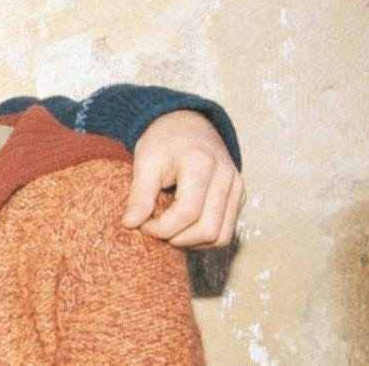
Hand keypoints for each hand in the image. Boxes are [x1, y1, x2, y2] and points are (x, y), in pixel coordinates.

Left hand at [122, 110, 243, 247]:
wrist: (187, 124)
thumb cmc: (163, 141)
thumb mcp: (145, 161)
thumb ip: (139, 194)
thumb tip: (130, 224)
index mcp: (201, 164)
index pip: (187, 212)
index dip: (161, 228)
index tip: (141, 225)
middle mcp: (226, 177)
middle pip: (208, 229)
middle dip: (176, 238)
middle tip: (153, 230)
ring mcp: (237, 188)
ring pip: (221, 237)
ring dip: (192, 243)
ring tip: (168, 232)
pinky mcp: (239, 197)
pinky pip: (226, 232)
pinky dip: (204, 239)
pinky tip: (183, 230)